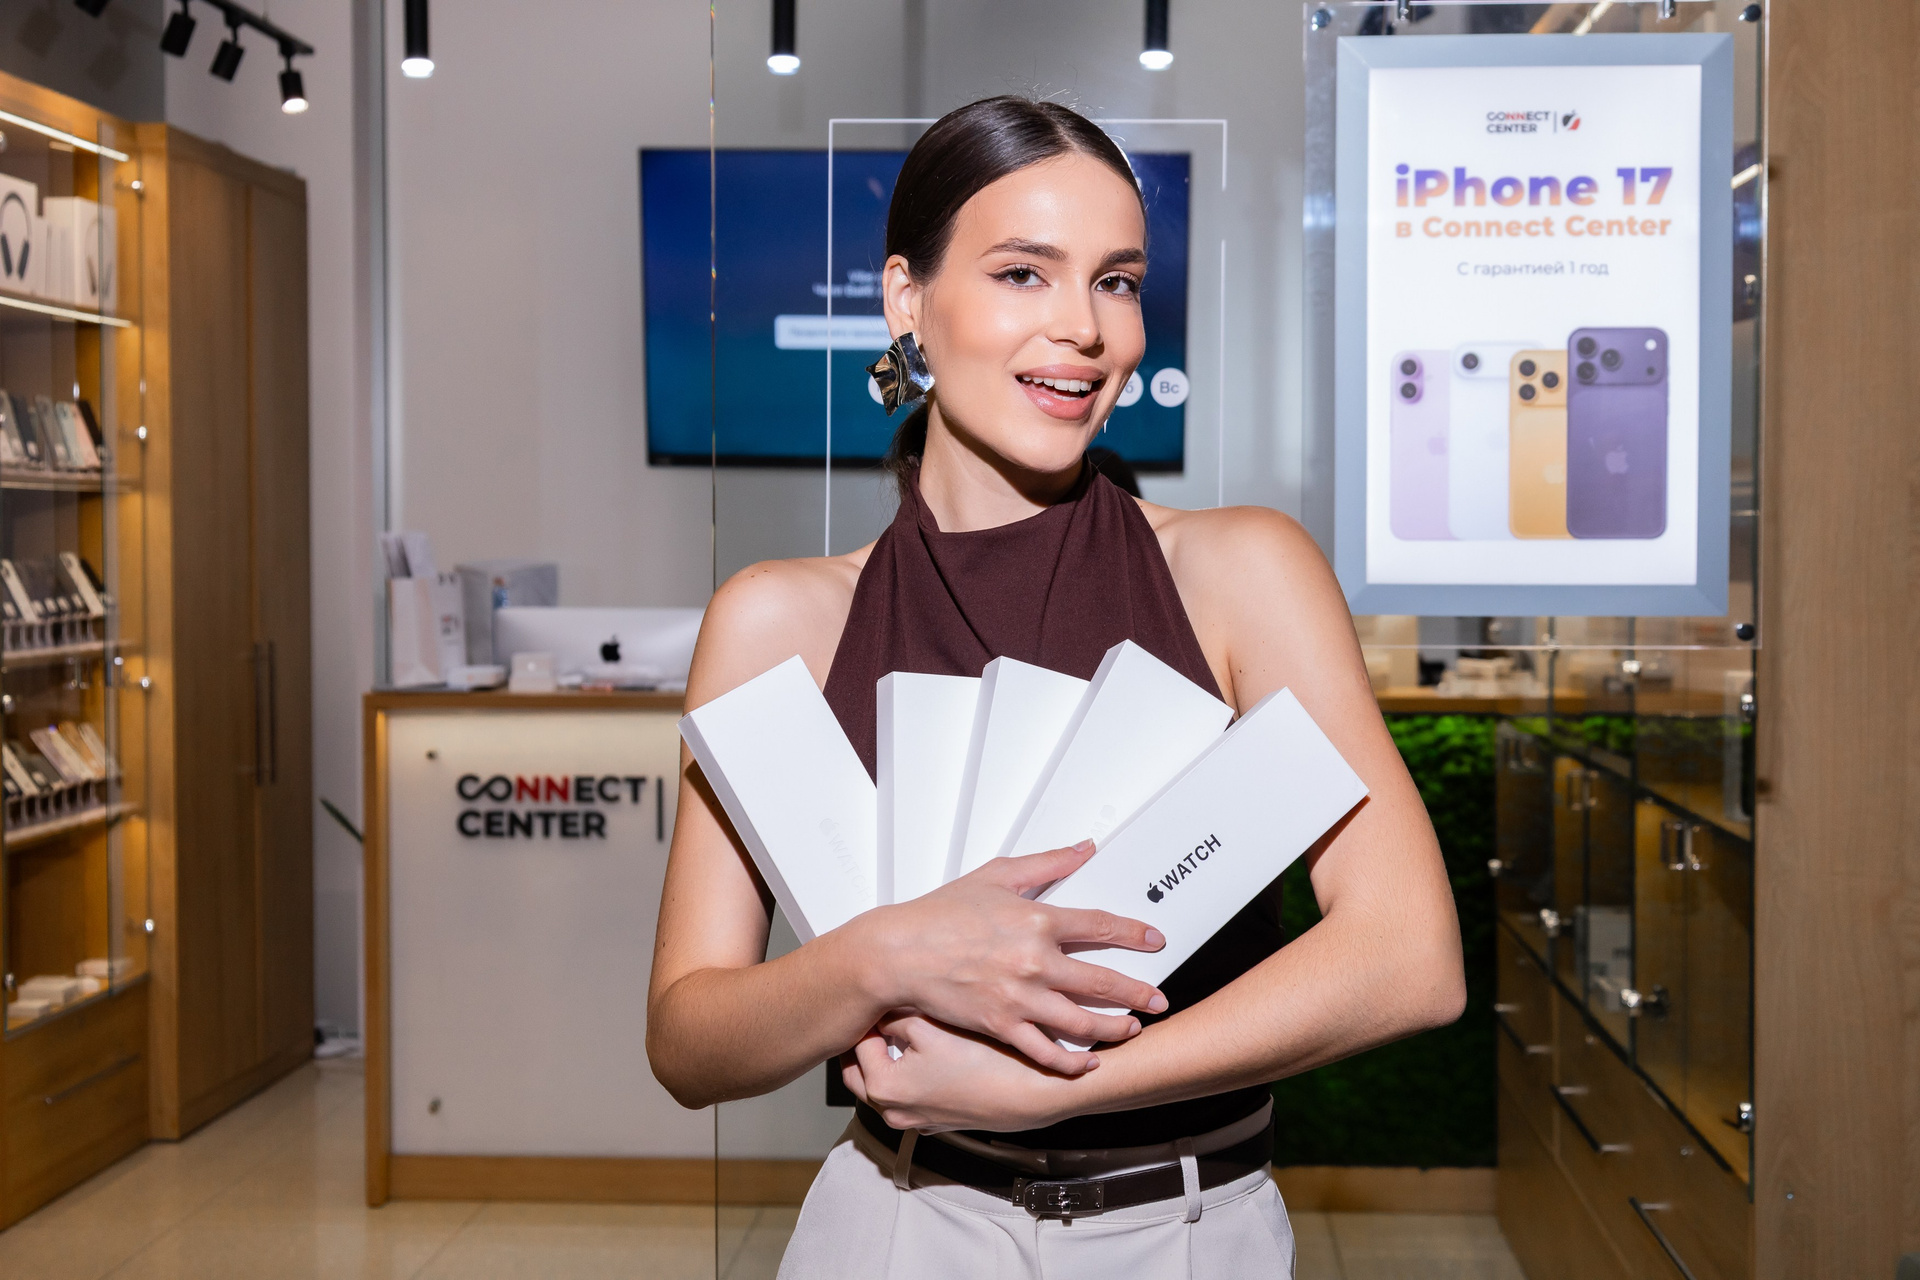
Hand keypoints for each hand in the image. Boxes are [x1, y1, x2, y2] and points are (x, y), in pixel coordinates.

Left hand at [842, 1013, 1076, 1132]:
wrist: (1034, 1093)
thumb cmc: (987, 1062)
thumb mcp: (933, 1025)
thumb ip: (896, 1015)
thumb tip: (879, 1006)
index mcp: (885, 1088)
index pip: (857, 1044)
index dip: (865, 1015)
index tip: (871, 996)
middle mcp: (894, 1111)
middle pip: (860, 1072)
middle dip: (864, 1042)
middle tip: (873, 1012)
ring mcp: (916, 1119)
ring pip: (884, 1085)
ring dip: (884, 1059)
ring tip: (896, 1026)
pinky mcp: (938, 1120)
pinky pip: (909, 1096)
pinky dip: (906, 1076)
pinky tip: (923, 1052)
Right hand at [844, 841, 1167, 1075]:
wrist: (898, 952)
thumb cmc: (939, 914)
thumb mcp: (996, 876)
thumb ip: (1046, 864)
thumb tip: (1083, 848)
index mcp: (1037, 921)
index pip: (1102, 927)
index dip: (1134, 934)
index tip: (1155, 941)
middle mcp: (1035, 961)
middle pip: (1104, 981)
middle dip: (1139, 993)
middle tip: (1159, 999)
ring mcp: (1021, 997)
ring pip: (1083, 1022)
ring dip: (1115, 1028)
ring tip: (1132, 1030)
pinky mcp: (1002, 1025)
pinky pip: (1046, 1051)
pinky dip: (1071, 1062)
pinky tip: (1088, 1063)